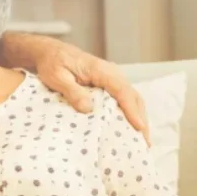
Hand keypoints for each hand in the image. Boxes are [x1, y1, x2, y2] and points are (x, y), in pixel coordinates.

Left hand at [33, 40, 149, 144]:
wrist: (51, 52)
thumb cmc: (52, 63)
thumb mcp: (57, 77)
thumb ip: (73, 92)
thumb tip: (89, 109)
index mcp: (100, 70)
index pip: (121, 90)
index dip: (131, 110)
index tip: (139, 127)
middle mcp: (111, 72)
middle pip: (133, 96)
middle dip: (141, 119)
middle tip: (145, 143)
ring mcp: (112, 78)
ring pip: (132, 98)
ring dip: (138, 117)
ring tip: (141, 140)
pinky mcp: (109, 83)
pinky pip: (124, 98)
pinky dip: (130, 112)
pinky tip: (129, 128)